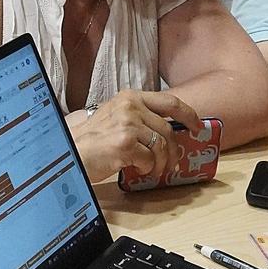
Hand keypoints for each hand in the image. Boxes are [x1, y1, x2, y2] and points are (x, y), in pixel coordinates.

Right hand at [74, 88, 202, 182]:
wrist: (71, 151)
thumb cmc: (94, 139)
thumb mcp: (117, 116)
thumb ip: (141, 118)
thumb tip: (170, 133)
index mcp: (131, 97)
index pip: (170, 102)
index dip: (189, 115)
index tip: (197, 127)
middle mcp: (130, 106)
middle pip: (167, 130)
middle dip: (174, 151)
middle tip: (173, 164)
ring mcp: (127, 124)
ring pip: (161, 146)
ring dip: (161, 164)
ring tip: (153, 171)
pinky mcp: (124, 143)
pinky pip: (149, 159)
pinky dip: (145, 169)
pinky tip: (135, 169)